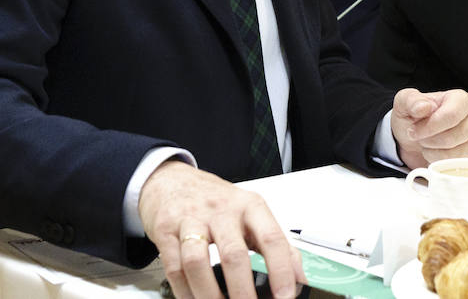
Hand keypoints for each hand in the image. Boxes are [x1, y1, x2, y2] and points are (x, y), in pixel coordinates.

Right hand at [139, 161, 302, 298]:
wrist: (173, 180)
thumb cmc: (217, 201)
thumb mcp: (252, 214)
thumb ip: (277, 245)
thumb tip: (300, 279)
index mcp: (250, 206)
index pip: (272, 238)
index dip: (281, 271)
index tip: (285, 296)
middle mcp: (222, 210)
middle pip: (234, 254)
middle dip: (242, 291)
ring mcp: (192, 219)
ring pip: (199, 262)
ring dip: (210, 295)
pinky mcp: (167, 230)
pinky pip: (175, 267)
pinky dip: (185, 292)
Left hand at [392, 88, 467, 169]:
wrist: (414, 138)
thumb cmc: (413, 118)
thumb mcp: (404, 103)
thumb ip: (411, 101)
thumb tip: (423, 107)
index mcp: (460, 99)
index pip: (451, 115)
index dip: (430, 126)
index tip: (414, 130)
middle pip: (452, 137)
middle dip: (429, 141)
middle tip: (420, 137)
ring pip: (454, 155)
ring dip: (432, 153)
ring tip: (427, 144)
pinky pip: (457, 167)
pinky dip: (440, 164)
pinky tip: (435, 154)